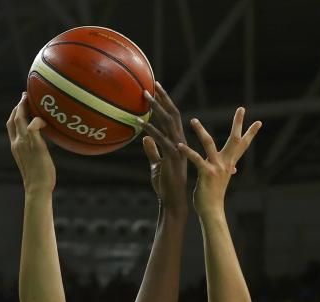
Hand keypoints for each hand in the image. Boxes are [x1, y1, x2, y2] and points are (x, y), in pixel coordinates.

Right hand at [7, 94, 54, 195]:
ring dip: (25, 106)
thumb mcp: (32, 161)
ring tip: (31, 98)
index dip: (14, 112)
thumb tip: (43, 145)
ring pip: (20, 118)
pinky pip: (34, 126)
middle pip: (13, 118)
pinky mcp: (36, 145)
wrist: (37, 188)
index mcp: (15, 147)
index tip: (20, 105)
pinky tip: (44, 120)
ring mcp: (24, 144)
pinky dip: (37, 120)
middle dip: (18, 105)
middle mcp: (17, 143)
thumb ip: (34, 150)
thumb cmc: (38, 179)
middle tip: (25, 96)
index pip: (10, 125)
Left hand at [140, 82, 186, 210]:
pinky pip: (161, 139)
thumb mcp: (156, 164)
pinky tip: (140, 123)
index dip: (165, 102)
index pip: (172, 117)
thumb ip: (152, 150)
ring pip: (168, 122)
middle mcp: (179, 141)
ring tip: (144, 96)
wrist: (172, 200)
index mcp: (176, 141)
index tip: (156, 89)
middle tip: (152, 84)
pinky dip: (151, 129)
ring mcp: (177, 148)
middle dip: (163, 98)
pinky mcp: (173, 156)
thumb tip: (144, 137)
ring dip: (156, 108)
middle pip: (173, 113)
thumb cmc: (165, 184)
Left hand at [179, 107, 260, 215]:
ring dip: (201, 131)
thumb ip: (228, 170)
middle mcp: (226, 163)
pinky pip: (196, 159)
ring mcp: (217, 168)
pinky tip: (179, 145)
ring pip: (210, 144)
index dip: (250, 134)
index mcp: (229, 164)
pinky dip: (187, 152)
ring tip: (193, 120)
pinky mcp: (206, 174)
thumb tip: (234, 168)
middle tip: (242, 108)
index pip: (242, 146)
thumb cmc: (213, 196)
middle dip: (238, 124)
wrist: (211, 211)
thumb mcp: (222, 180)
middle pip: (234, 140)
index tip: (259, 122)